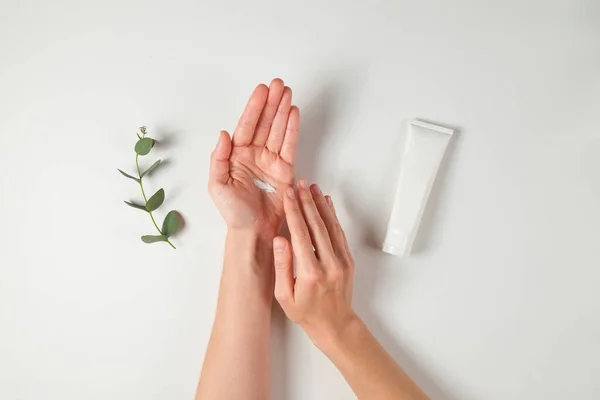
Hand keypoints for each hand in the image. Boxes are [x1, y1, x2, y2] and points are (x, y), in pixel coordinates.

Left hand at [209, 79, 299, 239]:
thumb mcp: (217, 185)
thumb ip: (218, 159)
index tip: (261, 90)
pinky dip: (292, 129)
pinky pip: (289, 145)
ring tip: (287, 92)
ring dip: (282, 111)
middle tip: (278, 84)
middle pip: (264, 123)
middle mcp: (254, 154)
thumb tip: (223, 134)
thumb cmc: (233, 212)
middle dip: (271, 103)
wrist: (253, 231)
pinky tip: (293, 113)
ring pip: (277, 130)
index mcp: (236, 155)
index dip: (254, 107)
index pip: (246, 126)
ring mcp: (270, 161)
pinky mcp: (285, 169)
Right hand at [272, 180, 355, 348]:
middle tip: (298, 183)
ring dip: (320, 204)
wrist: (335, 324)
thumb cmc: (307, 313)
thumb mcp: (284, 296)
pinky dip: (332, 215)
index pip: (300, 235)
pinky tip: (326, 203)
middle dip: (306, 202)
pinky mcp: (348, 260)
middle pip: (316, 225)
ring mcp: (342, 261)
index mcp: (310, 273)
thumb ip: (282, 266)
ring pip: (330, 226)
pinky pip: (339, 233)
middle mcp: (329, 264)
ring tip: (310, 187)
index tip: (288, 195)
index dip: (293, 212)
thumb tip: (279, 240)